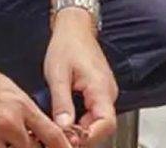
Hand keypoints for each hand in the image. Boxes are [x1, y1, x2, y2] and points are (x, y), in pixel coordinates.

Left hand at [44, 9, 117, 146]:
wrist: (74, 27)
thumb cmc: (67, 45)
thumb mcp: (58, 75)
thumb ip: (61, 103)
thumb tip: (63, 128)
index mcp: (101, 88)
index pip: (106, 124)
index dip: (89, 137)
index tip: (71, 141)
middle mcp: (108, 93)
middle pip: (101, 127)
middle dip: (81, 136)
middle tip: (60, 138)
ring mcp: (105, 93)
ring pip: (97, 122)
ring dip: (80, 129)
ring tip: (60, 130)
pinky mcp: (98, 93)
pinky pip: (93, 113)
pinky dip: (80, 121)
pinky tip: (65, 120)